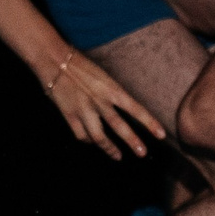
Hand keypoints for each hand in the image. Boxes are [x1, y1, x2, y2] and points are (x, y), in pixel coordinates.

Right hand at [42, 46, 164, 159]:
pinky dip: (88, 141)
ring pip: (99, 136)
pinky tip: (92, 143)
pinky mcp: (68, 114)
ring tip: (118, 157)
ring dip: (109, 149)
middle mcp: (99, 100)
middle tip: (142, 153)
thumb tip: (123, 109)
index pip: (135, 108)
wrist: (53, 59)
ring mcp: (83, 109)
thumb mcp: (103, 76)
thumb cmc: (81, 65)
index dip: (149, 122)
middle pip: (118, 126)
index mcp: (111, 89)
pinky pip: (81, 135)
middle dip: (132, 141)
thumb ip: (112, 94)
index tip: (161, 135)